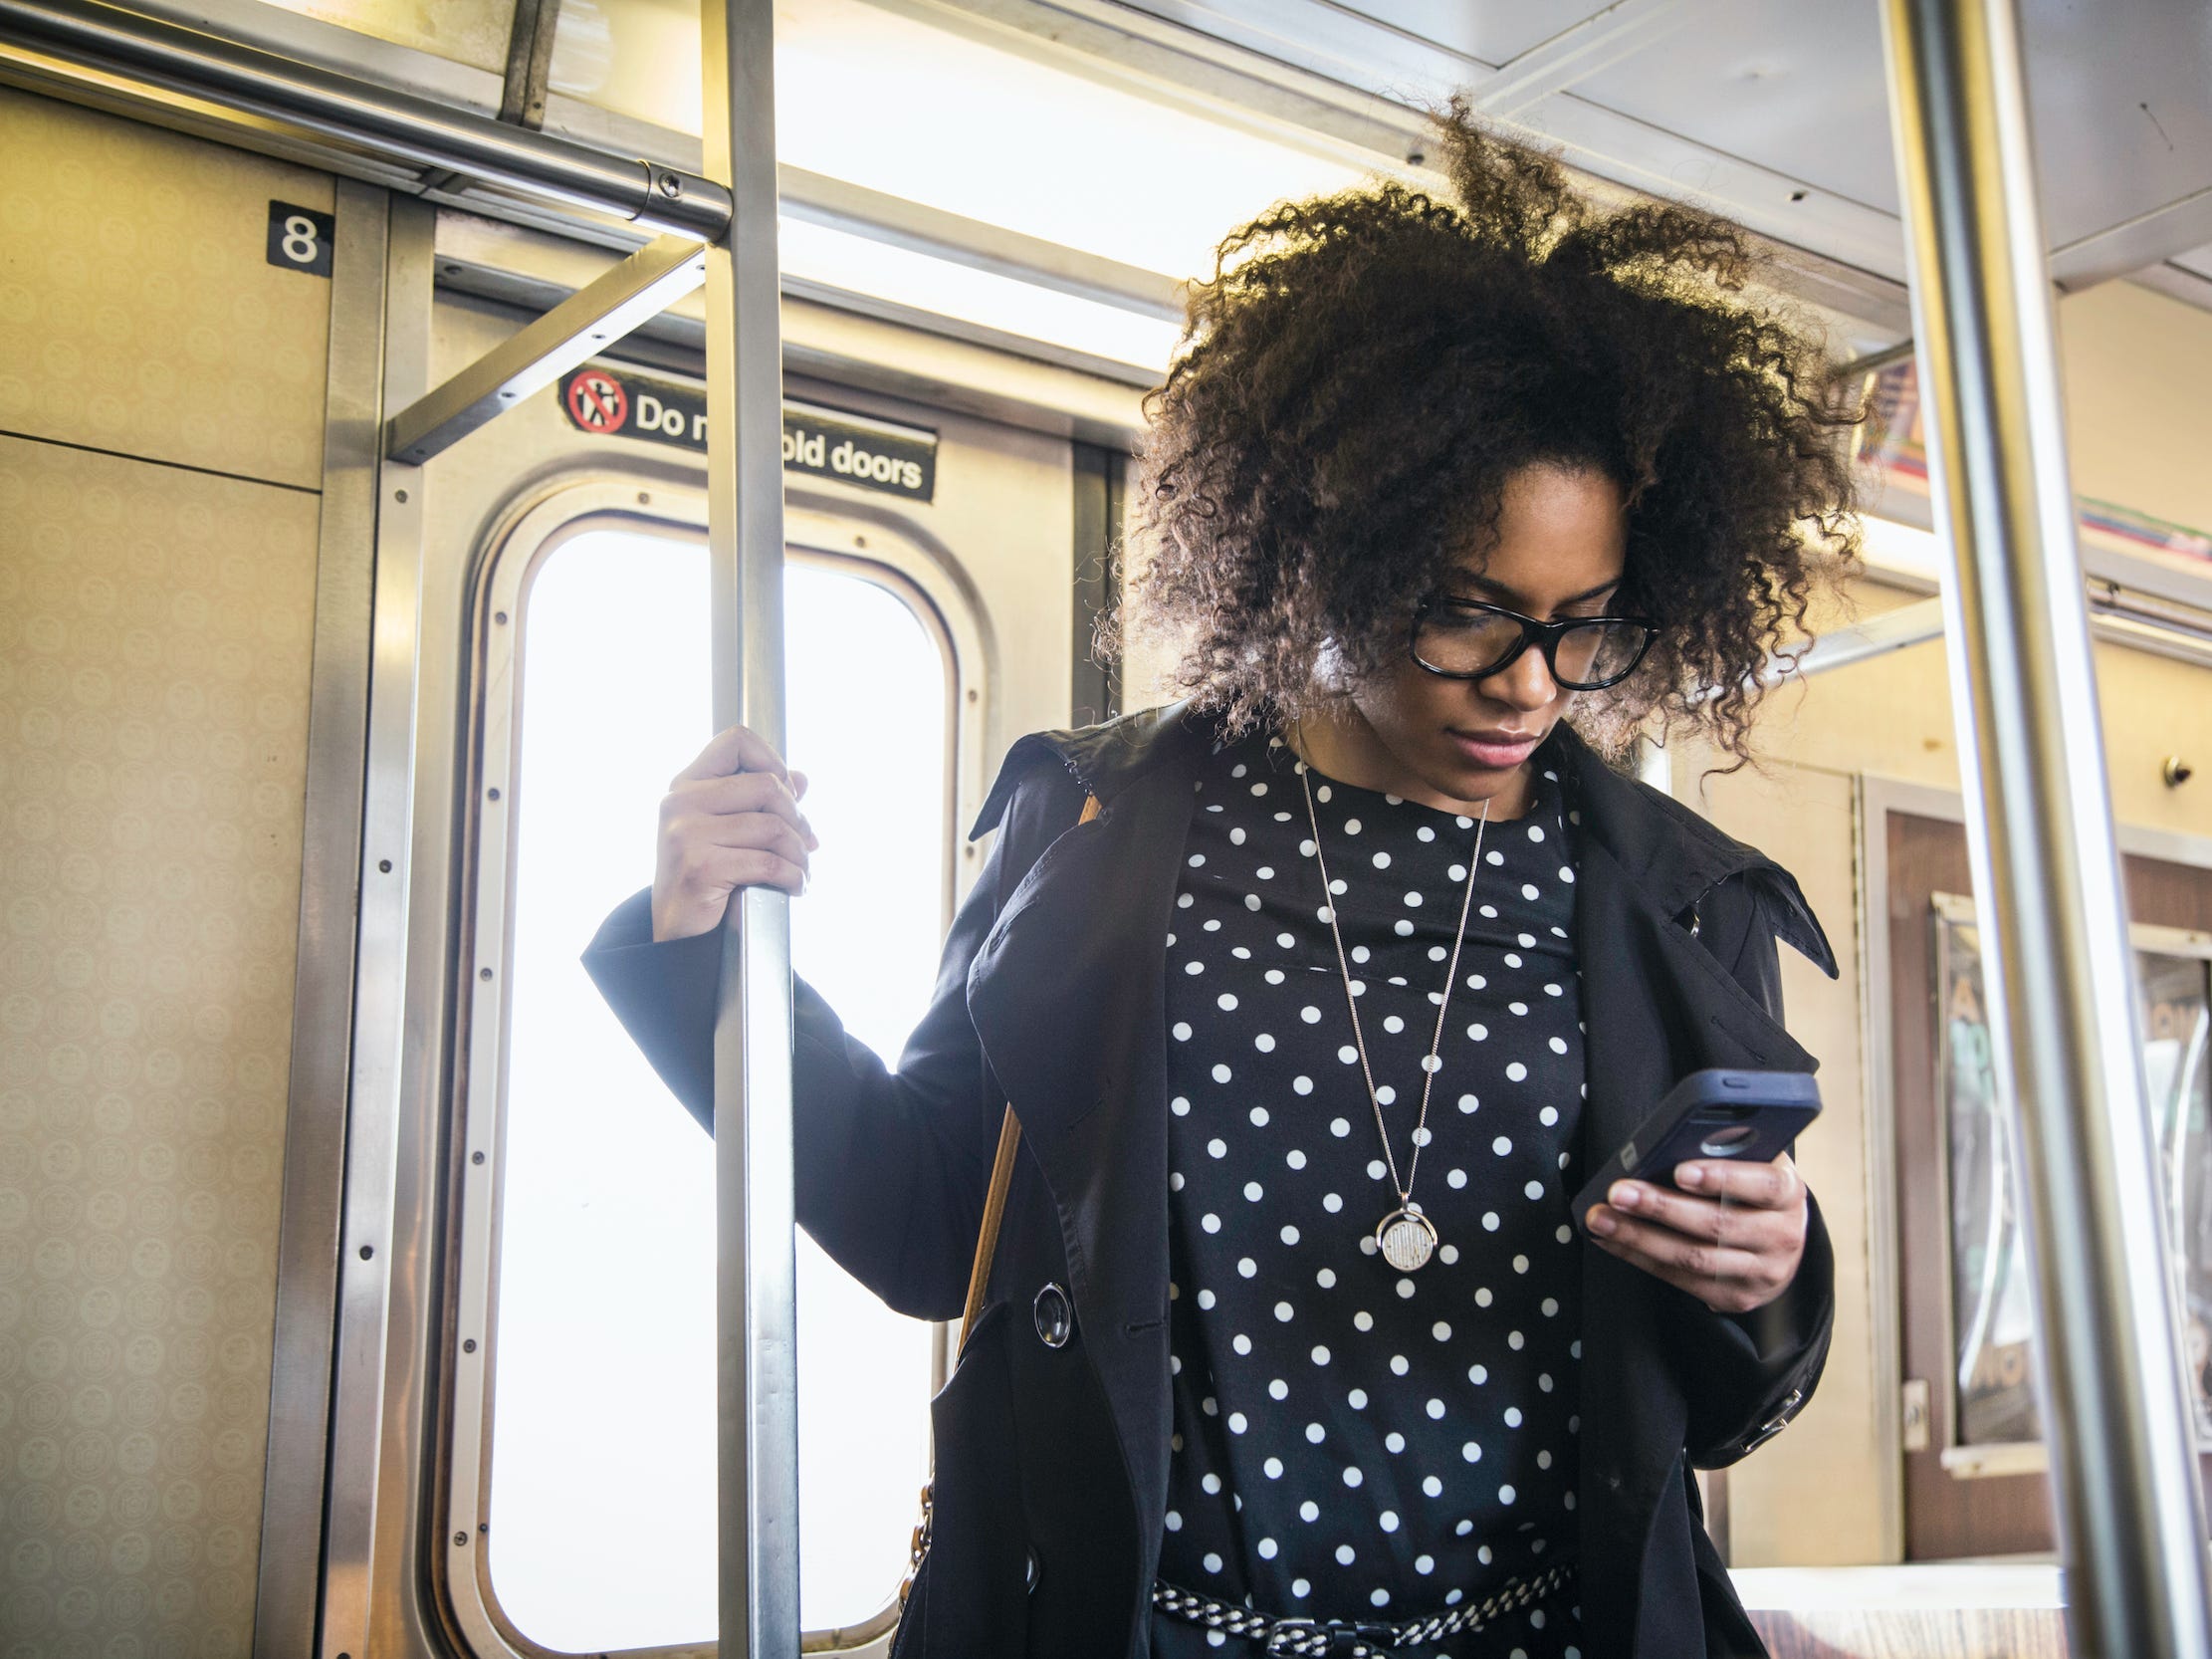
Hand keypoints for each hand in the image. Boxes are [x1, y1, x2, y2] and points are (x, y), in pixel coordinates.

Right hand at [651, 724, 818, 941]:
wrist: (679, 932)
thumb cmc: (708, 877)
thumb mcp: (730, 831)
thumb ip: (762, 802)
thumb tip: (801, 777)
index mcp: (687, 785)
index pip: (735, 741)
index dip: (771, 760)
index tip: (786, 792)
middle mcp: (680, 802)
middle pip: (766, 786)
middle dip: (797, 818)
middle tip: (807, 843)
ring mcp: (686, 834)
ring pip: (772, 827)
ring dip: (800, 853)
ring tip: (802, 869)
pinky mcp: (699, 866)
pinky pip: (768, 862)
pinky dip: (793, 876)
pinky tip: (796, 886)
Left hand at [1583, 1154, 1807, 1314]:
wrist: (1780, 1242)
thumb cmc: (1753, 1188)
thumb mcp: (1755, 1162)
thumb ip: (1727, 1150)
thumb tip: (1671, 1140)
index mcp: (1788, 1193)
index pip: (1763, 1185)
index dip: (1723, 1178)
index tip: (1681, 1171)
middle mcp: (1781, 1236)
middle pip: (1717, 1225)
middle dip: (1661, 1207)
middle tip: (1619, 1192)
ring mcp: (1760, 1273)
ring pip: (1694, 1257)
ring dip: (1639, 1238)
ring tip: (1602, 1218)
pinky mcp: (1735, 1297)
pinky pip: (1681, 1279)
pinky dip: (1640, 1258)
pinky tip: (1612, 1241)